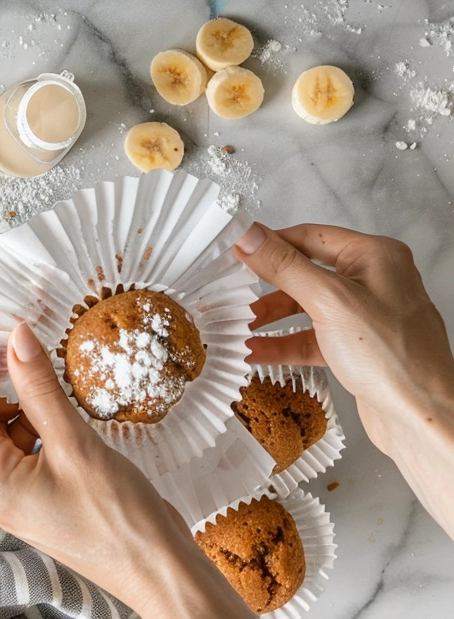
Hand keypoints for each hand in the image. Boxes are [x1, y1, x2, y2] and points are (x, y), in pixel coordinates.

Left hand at [0, 319, 251, 617]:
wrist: (158, 571)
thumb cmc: (120, 520)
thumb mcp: (76, 444)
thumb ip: (40, 388)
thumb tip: (16, 338)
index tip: (1, 330)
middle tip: (13, 342)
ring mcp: (13, 495)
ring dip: (6, 395)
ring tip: (38, 369)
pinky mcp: (35, 492)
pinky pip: (14, 443)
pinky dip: (26, 415)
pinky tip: (52, 403)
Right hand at [236, 222, 453, 534]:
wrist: (424, 422)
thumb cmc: (395, 360)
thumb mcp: (329, 301)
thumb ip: (285, 266)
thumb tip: (251, 236)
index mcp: (375, 257)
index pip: (311, 237)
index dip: (271, 243)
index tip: (239, 251)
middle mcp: (375, 282)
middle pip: (307, 272)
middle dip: (268, 286)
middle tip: (234, 290)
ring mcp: (368, 316)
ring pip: (308, 307)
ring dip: (272, 317)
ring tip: (239, 324)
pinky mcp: (360, 348)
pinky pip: (315, 337)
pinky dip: (286, 343)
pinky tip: (258, 351)